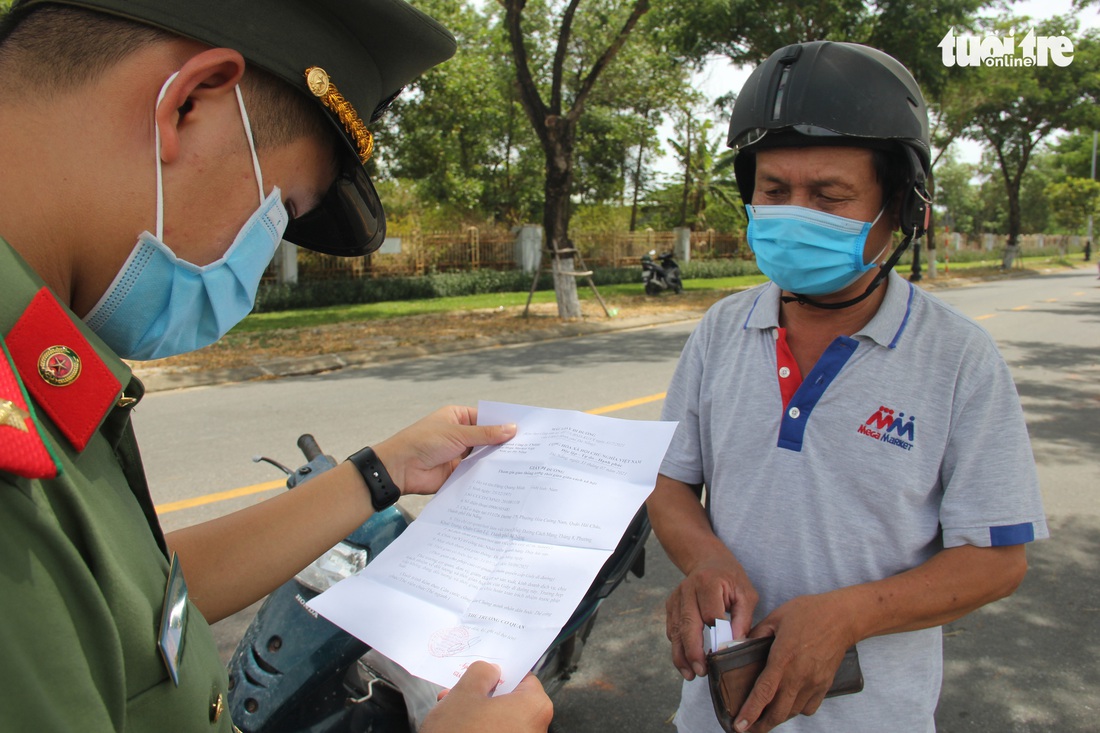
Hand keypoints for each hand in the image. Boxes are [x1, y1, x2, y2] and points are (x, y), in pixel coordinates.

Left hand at [372, 406, 515, 494]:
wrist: (400, 468)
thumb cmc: (423, 441)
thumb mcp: (457, 433)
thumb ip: (485, 434)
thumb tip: (511, 429)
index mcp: (459, 418)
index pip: (487, 418)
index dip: (503, 423)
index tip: (525, 429)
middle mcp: (461, 435)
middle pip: (487, 439)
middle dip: (503, 443)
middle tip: (529, 448)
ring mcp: (460, 455)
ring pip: (483, 457)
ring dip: (496, 460)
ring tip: (522, 463)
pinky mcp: (458, 473)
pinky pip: (477, 473)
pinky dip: (487, 474)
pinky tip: (505, 477)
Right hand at [420, 662, 552, 732]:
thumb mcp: (464, 694)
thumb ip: (481, 673)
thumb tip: (491, 670)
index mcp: (534, 707)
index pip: (524, 678)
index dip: (501, 673)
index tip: (484, 671)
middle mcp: (535, 729)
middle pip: (511, 701)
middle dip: (484, 695)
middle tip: (461, 690)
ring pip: (501, 720)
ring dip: (478, 713)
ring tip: (450, 710)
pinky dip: (481, 729)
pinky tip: (458, 728)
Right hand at [665, 554, 757, 680]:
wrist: (709, 562)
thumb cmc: (731, 580)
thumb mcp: (746, 594)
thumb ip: (744, 618)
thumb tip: (735, 643)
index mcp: (708, 583)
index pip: (710, 614)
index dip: (718, 634)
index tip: (724, 651)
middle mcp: (687, 589)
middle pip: (688, 624)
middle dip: (693, 651)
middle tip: (702, 671)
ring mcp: (676, 598)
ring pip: (675, 630)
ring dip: (681, 655)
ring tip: (691, 674)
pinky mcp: (670, 606)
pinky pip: (671, 630)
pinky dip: (677, 647)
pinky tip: (686, 662)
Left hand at [733, 594, 855, 732]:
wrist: (843, 618)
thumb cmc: (808, 613)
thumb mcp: (776, 617)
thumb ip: (756, 634)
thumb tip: (739, 645)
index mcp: (783, 658)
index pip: (764, 692)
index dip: (750, 712)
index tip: (739, 725)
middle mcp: (798, 675)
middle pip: (778, 712)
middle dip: (761, 725)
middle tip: (747, 728)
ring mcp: (814, 683)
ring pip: (792, 712)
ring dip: (777, 718)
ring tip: (764, 718)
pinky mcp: (824, 685)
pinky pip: (808, 707)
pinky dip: (796, 710)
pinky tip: (788, 703)